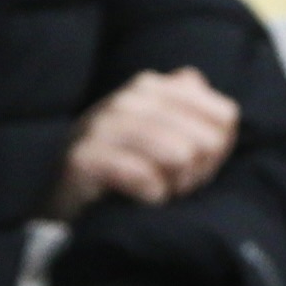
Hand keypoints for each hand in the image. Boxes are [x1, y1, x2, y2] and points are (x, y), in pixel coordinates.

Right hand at [56, 67, 240, 217]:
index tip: (193, 167)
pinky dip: (150, 197)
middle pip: (207, 139)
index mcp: (151, 85)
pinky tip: (135, 199)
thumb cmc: (122, 169)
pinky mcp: (85, 158)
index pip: (225, 116)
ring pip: (180, 156)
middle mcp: (127, 97)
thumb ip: (195, 113)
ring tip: (156, 192)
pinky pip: (146, 179)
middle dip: (196, 172)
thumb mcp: (163, 136)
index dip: (218, 151)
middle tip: (172, 185)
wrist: (60, 200)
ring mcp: (103, 124)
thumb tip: (220, 106)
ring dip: (174, 186)